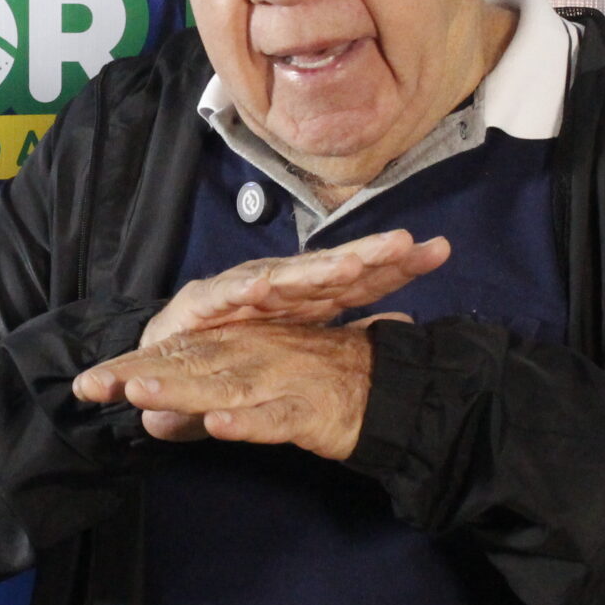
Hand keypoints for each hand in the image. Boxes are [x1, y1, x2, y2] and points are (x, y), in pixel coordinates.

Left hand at [72, 321, 378, 461]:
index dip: (131, 368)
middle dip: (142, 375)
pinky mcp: (312, 411)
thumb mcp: (258, 396)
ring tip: (138, 393)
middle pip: (190, 367)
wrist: (395, 393)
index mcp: (243, 349)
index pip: (178, 357)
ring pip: (225, 386)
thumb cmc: (326, 387)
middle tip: (95, 386)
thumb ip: (207, 409)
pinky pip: (276, 418)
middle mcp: (258, 358)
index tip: (87, 387)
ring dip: (182, 391)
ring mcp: (283, 382)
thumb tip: (159, 424)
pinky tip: (218, 427)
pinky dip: (248, 422)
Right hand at [139, 229, 448, 348]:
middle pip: (330, 268)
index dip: (398, 266)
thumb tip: (410, 325)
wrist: (164, 360)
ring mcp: (241, 292)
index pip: (360, 278)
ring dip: (313, 270)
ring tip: (346, 265)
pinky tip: (261, 287)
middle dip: (366, 255)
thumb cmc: (237, 349)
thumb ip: (350, 339)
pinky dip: (241, 290)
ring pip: (285, 276)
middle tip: (403, 244)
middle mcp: (279, 287)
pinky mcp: (200, 305)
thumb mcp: (300, 348)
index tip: (440, 251)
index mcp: (308, 299)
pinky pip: (224, 297)